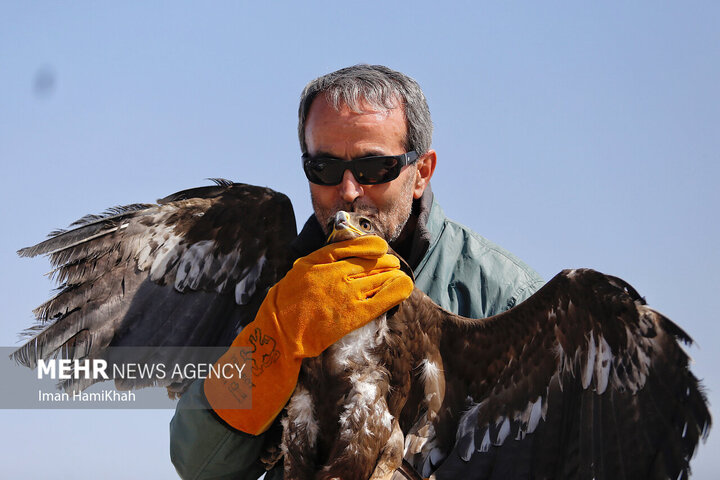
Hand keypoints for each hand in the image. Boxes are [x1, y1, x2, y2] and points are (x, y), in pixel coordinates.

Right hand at [204, 235, 413, 434]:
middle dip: (387, 262)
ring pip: (381, 277)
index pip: (355, 245)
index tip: (381, 248)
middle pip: (372, 261)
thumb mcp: (301, 269)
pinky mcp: (354, 315)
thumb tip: (347, 252)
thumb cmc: (288, 302)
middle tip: (393, 265)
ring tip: (399, 275)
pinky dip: (397, 290)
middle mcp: (336, 273)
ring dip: (394, 274)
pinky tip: (404, 286)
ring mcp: (346, 294)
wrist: (280, 332)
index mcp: (321, 259)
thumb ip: (323, 259)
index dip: (373, 245)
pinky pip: (383, 298)